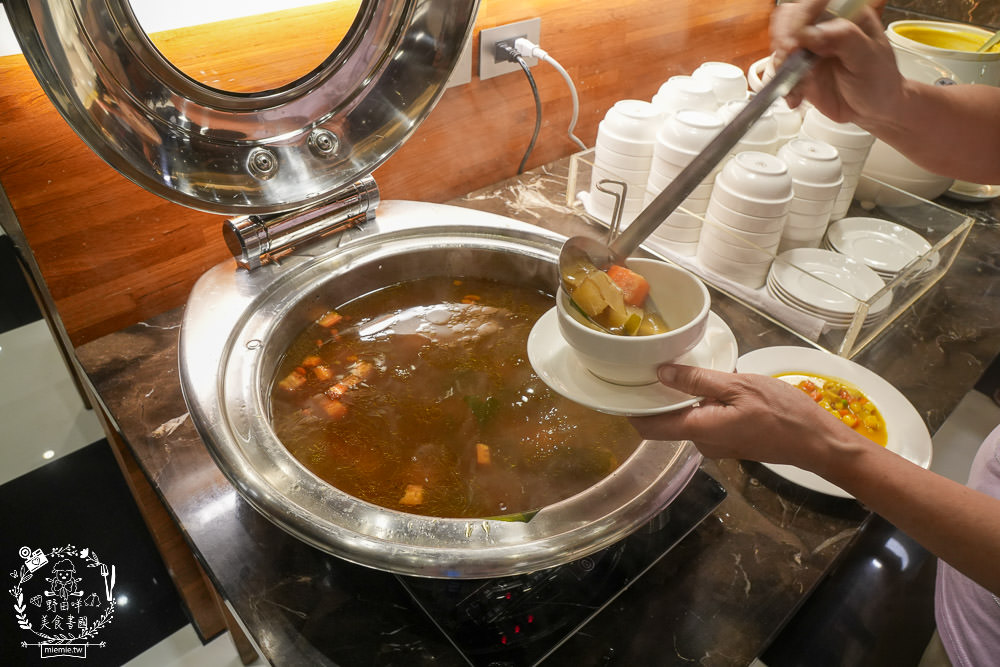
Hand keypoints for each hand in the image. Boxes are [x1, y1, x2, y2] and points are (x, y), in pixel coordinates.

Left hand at [629, 364, 869, 474]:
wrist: (817, 442)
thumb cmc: (782, 413)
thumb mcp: (739, 386)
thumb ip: (698, 381)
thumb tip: (661, 374)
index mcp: (698, 429)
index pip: (648, 427)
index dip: (631, 408)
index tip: (624, 383)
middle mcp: (701, 443)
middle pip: (665, 421)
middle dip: (659, 396)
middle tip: (654, 363)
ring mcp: (715, 445)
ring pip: (686, 418)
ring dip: (684, 397)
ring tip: (684, 367)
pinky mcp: (728, 442)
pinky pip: (703, 420)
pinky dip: (701, 403)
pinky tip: (711, 382)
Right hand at [770, 0, 903, 127]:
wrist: (873, 109)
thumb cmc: (879, 80)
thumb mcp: (868, 56)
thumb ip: (843, 38)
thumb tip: (810, 33)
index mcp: (844, 14)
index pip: (814, 3)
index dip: (800, 17)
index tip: (797, 39)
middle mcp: (823, 27)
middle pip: (789, 18)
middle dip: (783, 38)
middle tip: (789, 58)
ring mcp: (808, 48)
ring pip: (779, 45)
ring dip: (781, 65)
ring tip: (796, 84)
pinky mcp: (798, 70)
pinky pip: (779, 72)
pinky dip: (782, 85)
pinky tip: (796, 97)